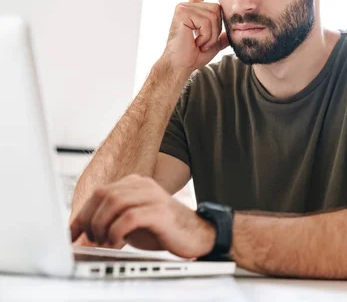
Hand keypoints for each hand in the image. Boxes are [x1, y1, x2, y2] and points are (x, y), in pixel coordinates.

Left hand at [70, 174, 215, 258]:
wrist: (197, 235)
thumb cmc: (164, 229)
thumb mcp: (133, 220)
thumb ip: (112, 217)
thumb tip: (82, 230)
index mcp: (135, 183)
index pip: (100, 193)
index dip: (81, 214)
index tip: (70, 233)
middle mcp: (144, 184)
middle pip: (104, 195)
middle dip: (90, 220)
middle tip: (92, 240)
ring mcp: (153, 196)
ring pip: (114, 202)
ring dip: (102, 226)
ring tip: (105, 241)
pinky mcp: (160, 211)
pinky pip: (129, 217)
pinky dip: (116, 231)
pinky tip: (117, 242)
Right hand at [161, 0, 228, 74]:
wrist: (180, 65)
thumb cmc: (193, 56)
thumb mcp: (213, 44)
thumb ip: (222, 36)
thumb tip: (233, 33)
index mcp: (193, 11)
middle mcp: (187, 6)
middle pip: (217, 8)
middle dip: (216, 29)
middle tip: (202, 41)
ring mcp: (184, 8)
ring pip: (214, 15)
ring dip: (210, 34)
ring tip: (198, 42)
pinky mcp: (182, 12)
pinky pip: (206, 20)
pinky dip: (205, 35)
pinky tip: (195, 40)